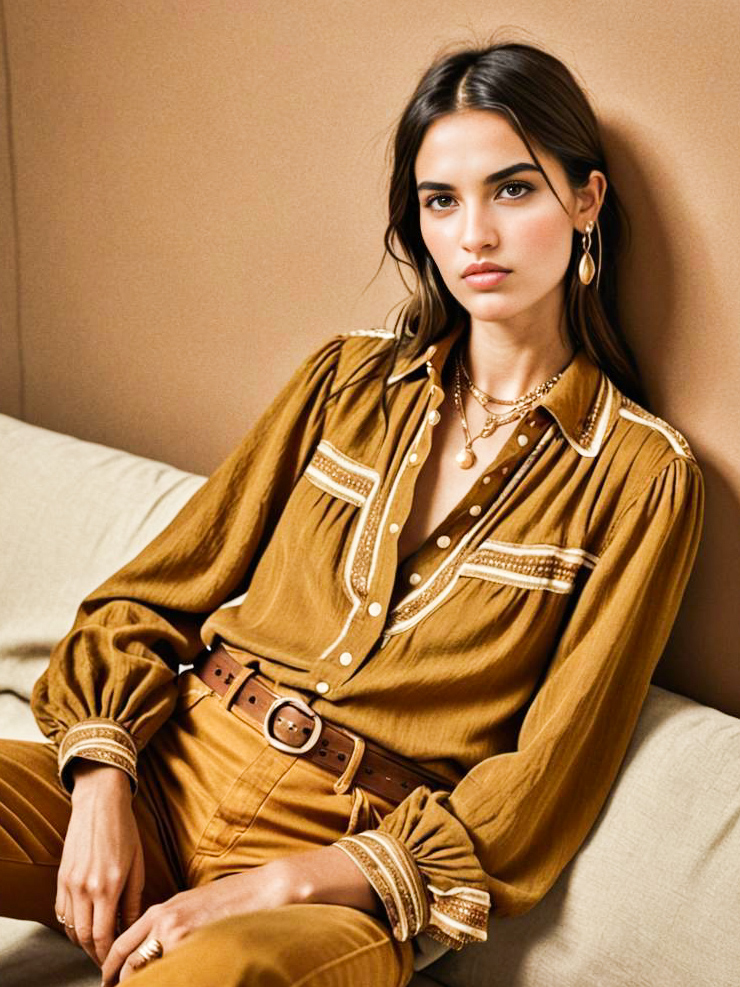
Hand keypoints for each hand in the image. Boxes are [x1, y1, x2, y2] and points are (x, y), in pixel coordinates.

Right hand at [55, 763, 144, 967]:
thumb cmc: (125, 831)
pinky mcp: (61, 878)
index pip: (104, 935)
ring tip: (98, 945)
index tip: (116, 961)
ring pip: (71, 928)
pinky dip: (71, 925)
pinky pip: (62, 912)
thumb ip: (134, 900)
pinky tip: (85, 925)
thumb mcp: (137, 865)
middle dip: (96, 954)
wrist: (100, 803)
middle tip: (106, 960)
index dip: (108, 954)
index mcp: (109, 886)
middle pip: (85, 938)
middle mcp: (86, 888)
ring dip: (83, 942)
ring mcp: (70, 883)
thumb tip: (133, 927)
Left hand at [102, 845, 379, 983]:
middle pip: (128, 963)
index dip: (110, 968)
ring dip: (144, 984)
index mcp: (162, 910)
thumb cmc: (235, 899)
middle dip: (122, 983)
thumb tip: (157, 951)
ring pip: (145, 971)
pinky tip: (176, 981)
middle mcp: (164, 920)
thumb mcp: (195, 907)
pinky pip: (170, 973)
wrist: (266, 890)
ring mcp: (178, 932)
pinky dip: (167, 980)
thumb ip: (172, 925)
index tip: (107, 982)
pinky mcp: (193, 943)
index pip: (123, 944)